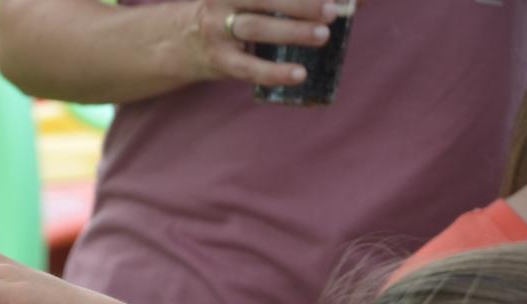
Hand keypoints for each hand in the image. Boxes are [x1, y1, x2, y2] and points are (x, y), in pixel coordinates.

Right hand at [186, 0, 340, 85]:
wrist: (180, 40)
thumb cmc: (232, 13)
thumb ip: (283, 2)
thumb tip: (346, 3)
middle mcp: (224, 0)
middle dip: (300, 3)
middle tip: (331, 10)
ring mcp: (218, 29)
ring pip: (257, 28)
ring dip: (291, 31)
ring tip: (322, 36)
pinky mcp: (219, 59)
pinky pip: (249, 68)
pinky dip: (275, 72)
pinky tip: (299, 74)